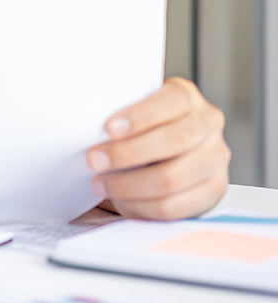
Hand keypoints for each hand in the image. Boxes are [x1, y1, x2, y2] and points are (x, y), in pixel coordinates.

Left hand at [87, 77, 229, 219]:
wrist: (166, 151)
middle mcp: (208, 125)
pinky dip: (142, 205)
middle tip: (93, 160)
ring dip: (129, 184)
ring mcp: (216, 159)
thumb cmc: (140, 126)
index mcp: (186, 96)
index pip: (171, 102)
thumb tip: (87, 126)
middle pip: (174, 141)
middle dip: (127, 153)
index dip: (140, 116)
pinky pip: (174, 205)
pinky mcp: (213, 190)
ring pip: (172, 178)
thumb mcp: (133, 112)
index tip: (108, 128)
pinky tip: (121, 199)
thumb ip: (120, 116)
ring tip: (101, 183)